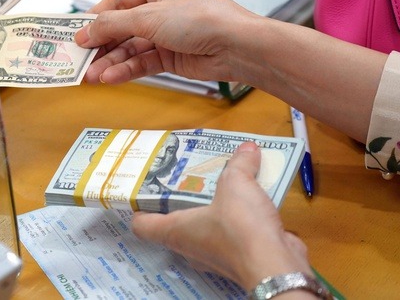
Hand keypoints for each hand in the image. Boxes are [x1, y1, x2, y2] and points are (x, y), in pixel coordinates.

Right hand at [74, 0, 262, 84]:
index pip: (119, 0)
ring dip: (111, 62)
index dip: (97, 18)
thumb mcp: (149, 17)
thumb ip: (114, 25)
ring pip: (131, 48)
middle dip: (102, 45)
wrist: (236, 47)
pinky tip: (110, 77)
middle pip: (122, 27)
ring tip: (90, 75)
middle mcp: (162, 7)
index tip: (76, 33)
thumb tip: (85, 32)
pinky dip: (126, 70)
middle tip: (79, 59)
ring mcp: (167, 33)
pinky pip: (143, 62)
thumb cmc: (200, 18)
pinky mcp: (172, 56)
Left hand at [132, 142, 311, 290]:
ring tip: (222, 183)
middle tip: (189, 176)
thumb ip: (239, 164)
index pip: (141, 226)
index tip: (145, 190)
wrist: (275, 266)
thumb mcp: (236, 183)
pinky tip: (249, 201)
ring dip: (212, 209)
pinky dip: (238, 220)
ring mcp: (213, 256)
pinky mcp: (238, 259)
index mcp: (175, 231)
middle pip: (174, 223)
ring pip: (205, 229)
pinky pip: (232, 235)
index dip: (139, 208)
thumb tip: (248, 148)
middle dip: (181, 200)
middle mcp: (189, 247)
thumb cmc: (239, 226)